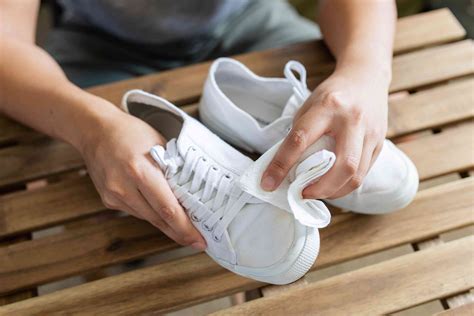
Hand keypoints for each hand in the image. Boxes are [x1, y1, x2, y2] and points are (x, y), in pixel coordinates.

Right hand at [79, 105, 206, 249]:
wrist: (95, 130)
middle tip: (198, 242)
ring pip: (148, 219)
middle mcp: (124, 187)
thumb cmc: (130, 132)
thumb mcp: (160, 144)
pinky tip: (163, 213)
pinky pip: (137, 212)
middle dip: (180, 233)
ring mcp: (114, 196)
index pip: (167, 208)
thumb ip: (174, 168)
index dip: (185, 228)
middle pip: (158, 219)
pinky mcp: (109, 200)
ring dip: (167, 225)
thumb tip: (194, 192)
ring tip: (186, 230)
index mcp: (139, 170)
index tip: (200, 239)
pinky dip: (152, 214)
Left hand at [261, 63, 389, 198]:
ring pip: (356, 175)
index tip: (268, 183)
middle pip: (343, 165)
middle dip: (320, 188)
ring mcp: (370, 133)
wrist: (366, 77)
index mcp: (327, 106)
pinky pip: (363, 174)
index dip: (282, 165)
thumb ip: (298, 135)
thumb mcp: (309, 106)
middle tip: (302, 193)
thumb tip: (283, 168)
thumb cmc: (332, 94)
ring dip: (333, 192)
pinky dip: (344, 186)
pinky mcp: (380, 144)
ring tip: (316, 192)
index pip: (300, 140)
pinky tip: (331, 186)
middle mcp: (352, 120)